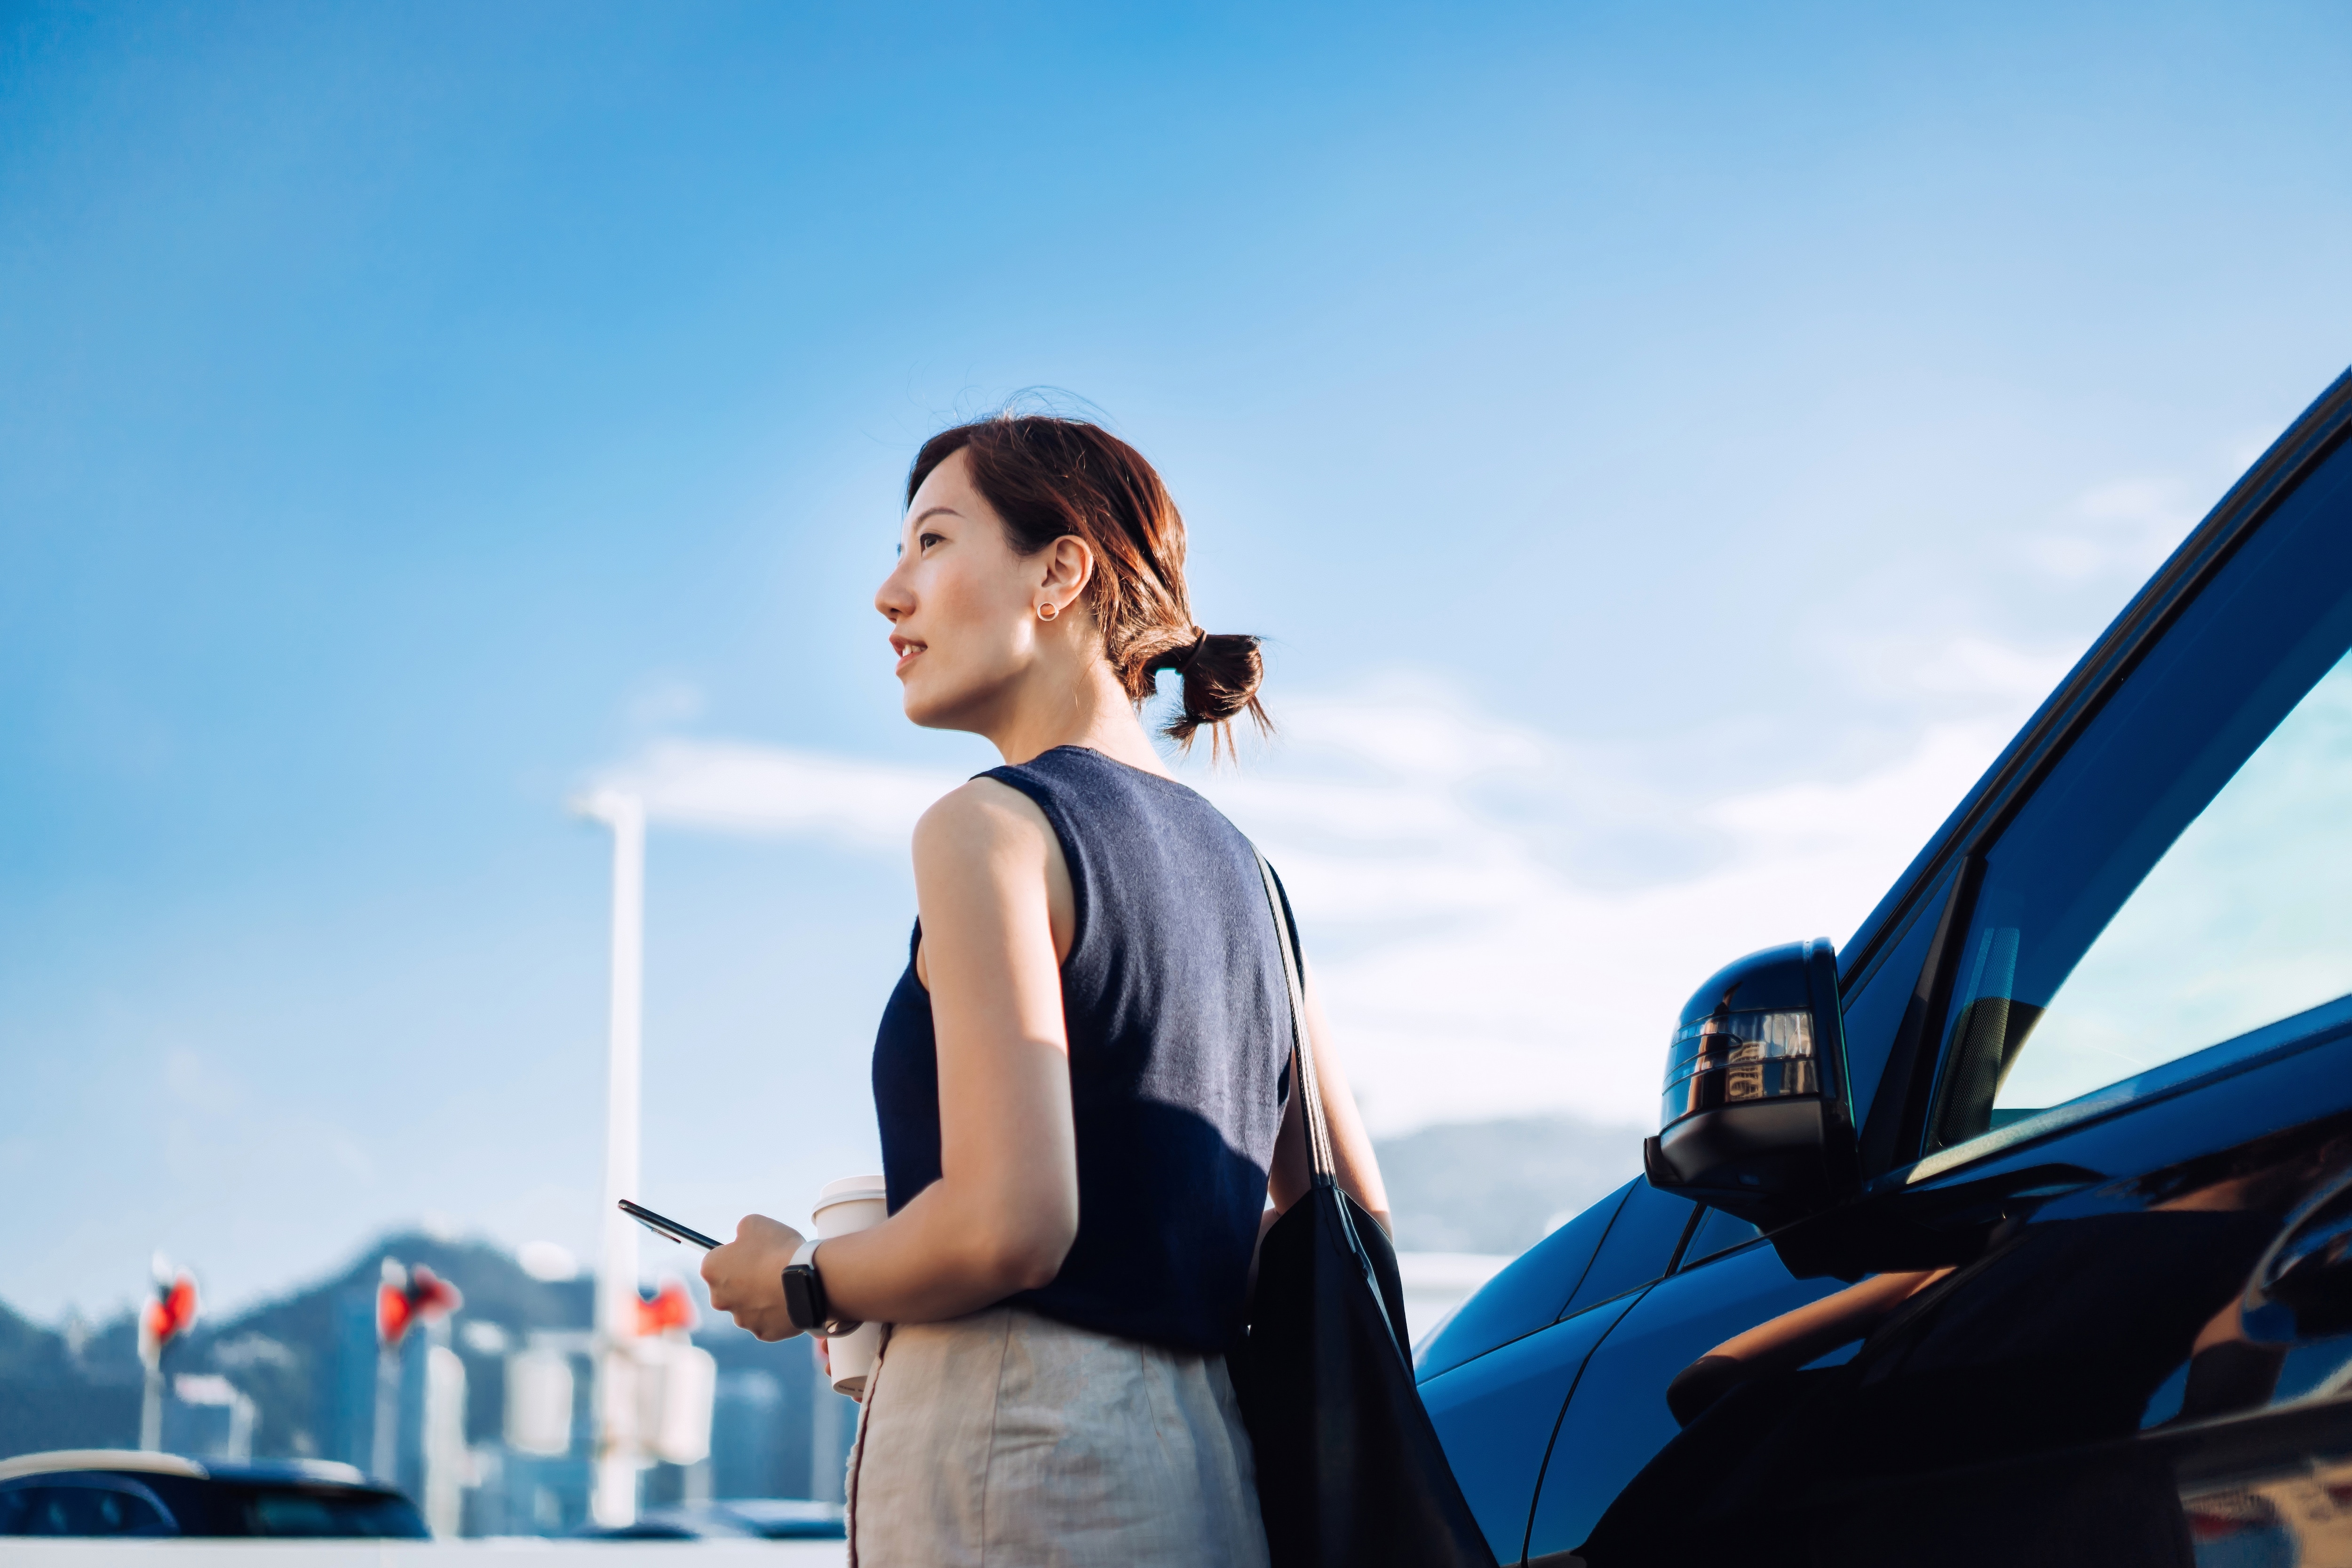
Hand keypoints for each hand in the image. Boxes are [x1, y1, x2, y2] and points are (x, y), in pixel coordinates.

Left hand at [702, 1213, 807, 1341]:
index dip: (736, 1253)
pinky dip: (776, 1311)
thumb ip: (741, 1231)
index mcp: (712, 1270)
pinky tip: (790, 1298)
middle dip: (744, 1279)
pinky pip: (767, 1320)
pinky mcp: (763, 1333)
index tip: (753, 1251)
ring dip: (760, 1296)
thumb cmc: (778, 1248)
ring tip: (783, 1283)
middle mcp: (719, 1299)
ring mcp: (741, 1319)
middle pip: (729, 1286)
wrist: (807, 1279)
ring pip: (748, 1305)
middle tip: (768, 1267)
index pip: (717, 1259)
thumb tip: (742, 1239)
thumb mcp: (754, 1223)